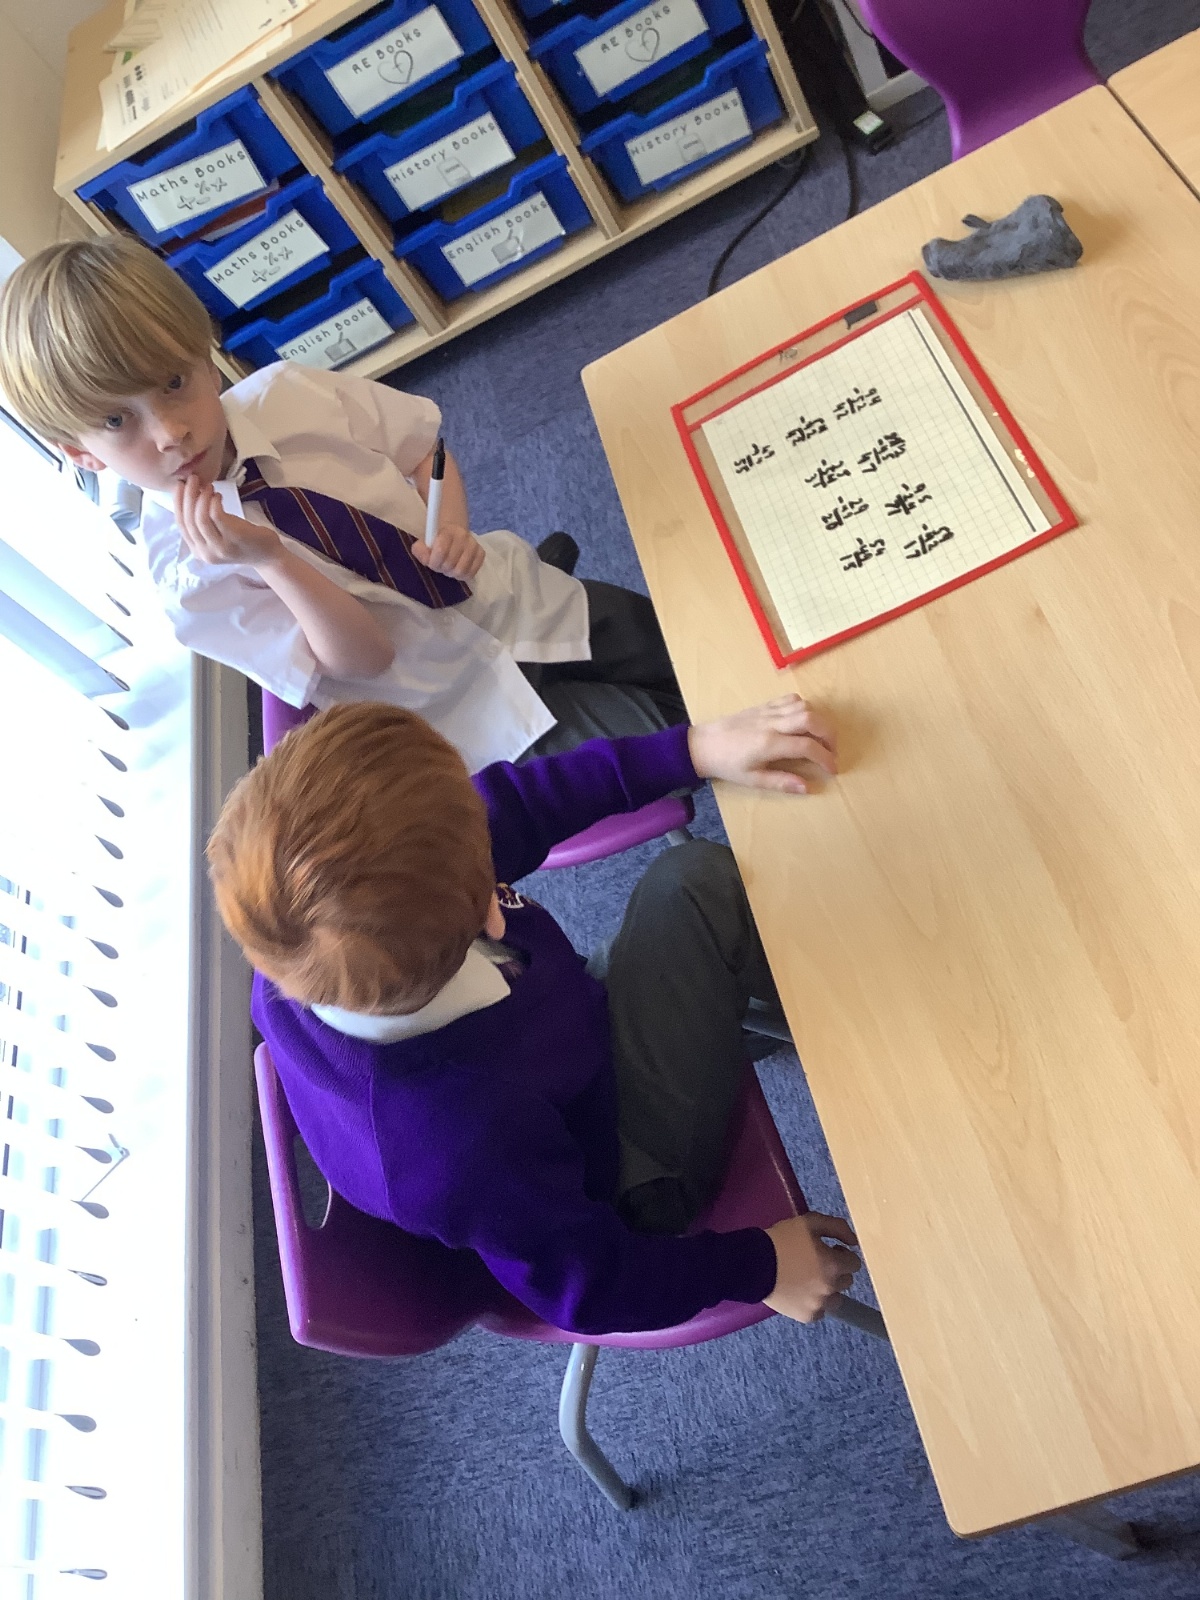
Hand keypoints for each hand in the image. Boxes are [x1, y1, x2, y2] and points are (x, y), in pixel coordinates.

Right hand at [174, 475, 282, 568]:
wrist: (268, 555)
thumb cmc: (242, 539)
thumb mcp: (217, 533)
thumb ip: (202, 522)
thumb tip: (190, 493)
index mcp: (198, 551)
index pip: (180, 525)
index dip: (178, 503)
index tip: (179, 484)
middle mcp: (206, 553)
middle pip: (189, 520)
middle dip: (188, 496)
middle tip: (193, 478)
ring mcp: (220, 548)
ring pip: (200, 518)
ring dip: (202, 497)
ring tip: (209, 486)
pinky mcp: (234, 539)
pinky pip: (217, 516)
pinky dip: (214, 502)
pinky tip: (219, 496)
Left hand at [411, 521, 484, 580]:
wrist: (454, 534)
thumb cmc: (437, 541)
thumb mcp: (424, 543)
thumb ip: (420, 550)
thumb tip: (426, 559)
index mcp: (447, 531)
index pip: (441, 550)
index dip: (434, 561)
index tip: (432, 562)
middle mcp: (463, 536)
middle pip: (450, 563)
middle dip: (442, 568)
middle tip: (441, 565)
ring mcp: (474, 545)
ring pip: (461, 571)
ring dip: (452, 573)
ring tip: (449, 568)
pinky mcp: (481, 553)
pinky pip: (471, 573)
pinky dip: (463, 575)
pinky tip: (458, 569)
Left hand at [687, 694, 836, 793]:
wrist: (704, 744)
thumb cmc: (727, 765)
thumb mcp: (752, 780)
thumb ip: (781, 782)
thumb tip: (807, 788)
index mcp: (769, 744)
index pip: (808, 747)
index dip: (826, 758)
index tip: (833, 770)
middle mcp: (772, 723)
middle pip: (812, 719)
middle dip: (830, 735)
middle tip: (832, 751)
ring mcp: (768, 711)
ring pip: (804, 706)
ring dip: (819, 721)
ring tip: (821, 738)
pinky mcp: (764, 705)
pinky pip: (791, 699)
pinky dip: (804, 708)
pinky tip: (803, 723)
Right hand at [763, 1212, 861, 1322]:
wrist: (753, 1264)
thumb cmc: (782, 1240)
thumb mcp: (810, 1222)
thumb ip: (837, 1227)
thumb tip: (855, 1241)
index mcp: (834, 1264)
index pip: (854, 1263)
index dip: (842, 1254)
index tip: (829, 1250)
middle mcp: (831, 1287)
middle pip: (846, 1281)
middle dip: (836, 1272)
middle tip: (817, 1264)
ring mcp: (819, 1305)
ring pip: (835, 1299)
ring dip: (827, 1290)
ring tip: (808, 1280)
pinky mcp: (806, 1316)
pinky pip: (819, 1311)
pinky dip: (813, 1303)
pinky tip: (800, 1292)